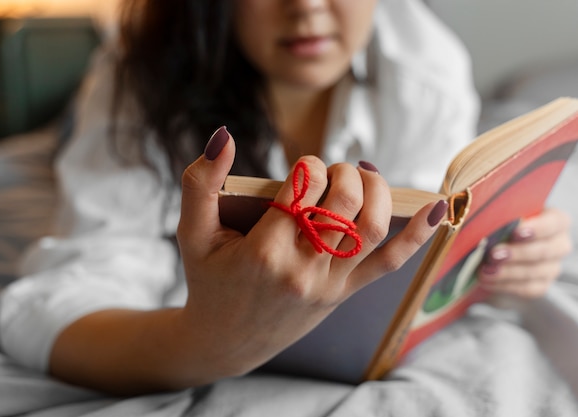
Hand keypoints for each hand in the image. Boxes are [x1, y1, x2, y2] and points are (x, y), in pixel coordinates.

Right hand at [177, 126, 446, 378]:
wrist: (226, 339)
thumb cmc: (209, 280)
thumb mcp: (192, 233)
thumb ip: (200, 183)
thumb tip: (224, 135)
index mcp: (264, 251)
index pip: (304, 189)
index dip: (309, 166)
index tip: (302, 168)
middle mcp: (302, 270)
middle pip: (344, 204)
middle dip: (343, 172)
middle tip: (331, 170)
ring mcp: (329, 284)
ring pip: (372, 228)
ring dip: (376, 191)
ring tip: (361, 177)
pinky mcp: (344, 293)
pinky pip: (390, 263)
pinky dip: (418, 234)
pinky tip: (437, 207)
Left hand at [478, 208, 572, 298]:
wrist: (496, 252)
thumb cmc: (501, 227)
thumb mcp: (502, 218)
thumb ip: (501, 219)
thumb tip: (487, 224)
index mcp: (555, 221)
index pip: (555, 222)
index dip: (537, 228)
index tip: (515, 232)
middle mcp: (559, 245)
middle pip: (544, 250)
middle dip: (517, 253)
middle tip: (493, 254)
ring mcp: (552, 267)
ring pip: (534, 271)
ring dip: (507, 271)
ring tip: (485, 270)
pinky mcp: (541, 285)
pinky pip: (526, 288)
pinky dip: (504, 284)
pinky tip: (487, 280)